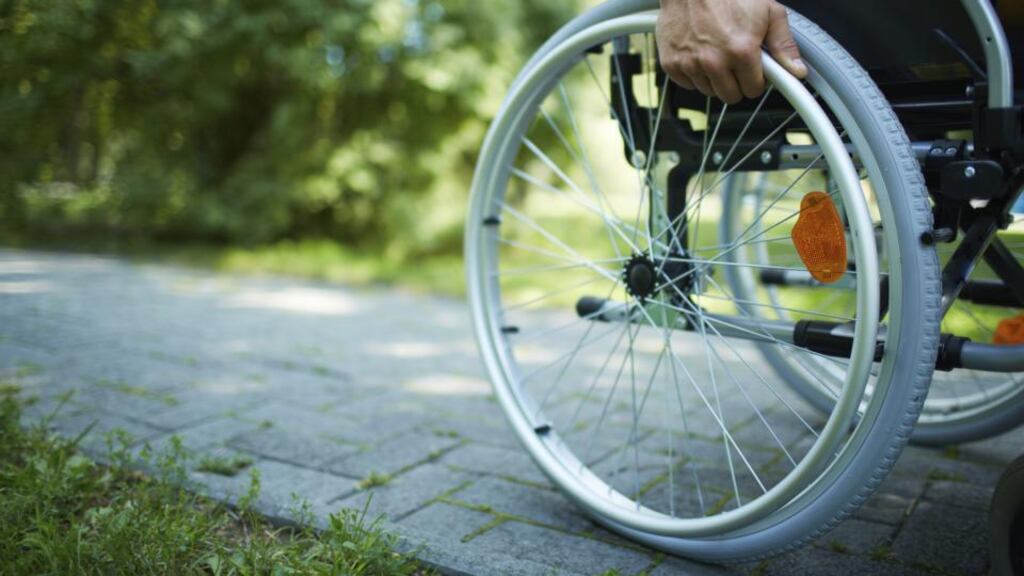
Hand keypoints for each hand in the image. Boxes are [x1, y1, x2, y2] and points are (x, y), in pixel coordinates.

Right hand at [656, 0, 806, 103]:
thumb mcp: (768, 12)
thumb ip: (784, 45)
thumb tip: (797, 71)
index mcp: (741, 51)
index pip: (753, 90)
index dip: (756, 80)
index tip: (754, 71)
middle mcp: (714, 62)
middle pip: (730, 96)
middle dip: (736, 84)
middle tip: (736, 63)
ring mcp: (690, 64)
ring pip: (708, 92)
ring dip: (714, 79)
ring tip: (716, 54)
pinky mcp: (671, 64)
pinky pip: (687, 84)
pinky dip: (694, 74)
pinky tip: (699, 55)